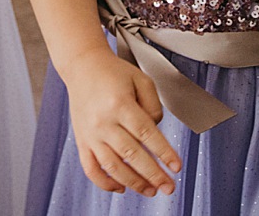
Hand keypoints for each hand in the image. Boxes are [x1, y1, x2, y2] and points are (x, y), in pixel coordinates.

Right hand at [59, 47, 182, 197]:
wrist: (83, 67)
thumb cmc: (112, 72)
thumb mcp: (141, 80)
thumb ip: (154, 105)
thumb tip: (156, 129)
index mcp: (120, 104)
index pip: (146, 134)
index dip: (164, 153)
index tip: (176, 166)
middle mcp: (103, 121)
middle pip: (132, 155)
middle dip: (153, 174)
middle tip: (168, 187)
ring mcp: (91, 134)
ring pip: (112, 166)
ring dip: (133, 182)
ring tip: (150, 190)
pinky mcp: (82, 141)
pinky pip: (91, 169)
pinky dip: (105, 183)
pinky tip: (120, 187)